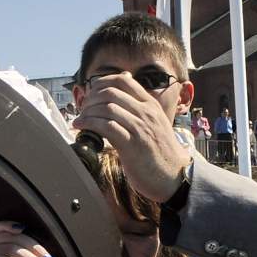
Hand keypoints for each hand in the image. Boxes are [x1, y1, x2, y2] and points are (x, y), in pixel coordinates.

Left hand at [72, 74, 192, 202]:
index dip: (101, 83)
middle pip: (111, 92)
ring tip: (80, 120)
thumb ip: (138, 109)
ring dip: (87, 113)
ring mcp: (140, 128)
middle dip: (90, 99)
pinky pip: (107, 127)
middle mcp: (146, 112)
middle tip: (82, 110)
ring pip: (107, 108)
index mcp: (150, 104)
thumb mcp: (153, 123)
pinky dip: (89, 125)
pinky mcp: (132, 145)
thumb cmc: (160, 151)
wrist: (176, 175)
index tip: (90, 94)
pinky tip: (81, 128)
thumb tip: (119, 97)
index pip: (123, 80)